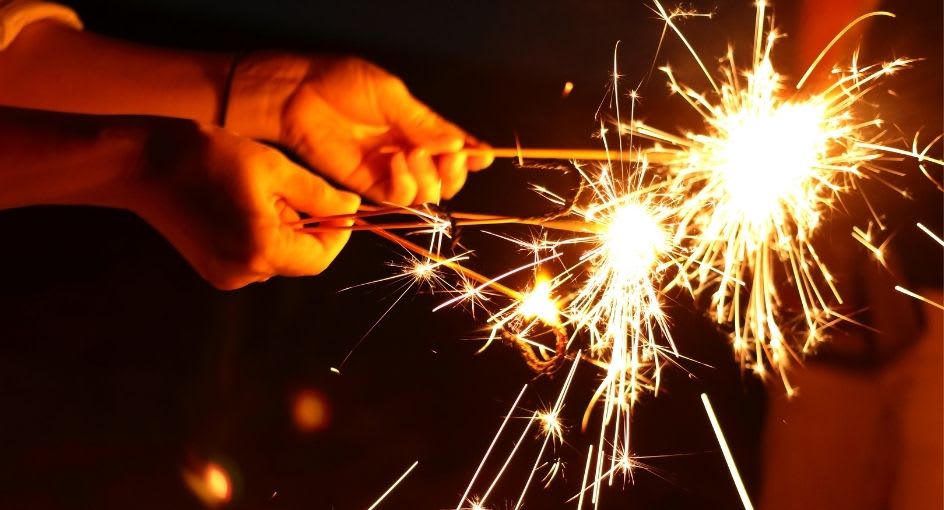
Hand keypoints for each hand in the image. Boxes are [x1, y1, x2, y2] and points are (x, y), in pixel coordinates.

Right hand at [128, 119, 359, 289]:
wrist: (141, 163)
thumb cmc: (206, 157)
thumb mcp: (273, 168)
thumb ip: (319, 194)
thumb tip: (352, 209)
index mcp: (261, 250)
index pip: (322, 257)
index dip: (338, 232)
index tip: (341, 203)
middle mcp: (244, 273)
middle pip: (301, 259)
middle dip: (309, 225)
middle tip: (291, 187)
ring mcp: (225, 275)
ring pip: (280, 257)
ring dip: (285, 227)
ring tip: (259, 191)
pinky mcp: (213, 270)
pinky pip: (257, 256)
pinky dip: (263, 233)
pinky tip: (242, 204)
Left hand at [225, 54, 492, 204]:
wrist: (302, 96)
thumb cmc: (343, 84)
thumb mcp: (392, 97)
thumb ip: (425, 124)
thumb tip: (460, 144)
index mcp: (419, 127)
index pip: (456, 147)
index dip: (473, 156)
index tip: (482, 157)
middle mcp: (409, 152)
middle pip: (447, 179)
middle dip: (454, 172)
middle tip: (449, 156)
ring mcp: (390, 171)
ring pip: (428, 193)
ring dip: (429, 177)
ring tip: (411, 153)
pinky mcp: (369, 185)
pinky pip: (400, 198)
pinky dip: (406, 185)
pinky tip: (396, 163)